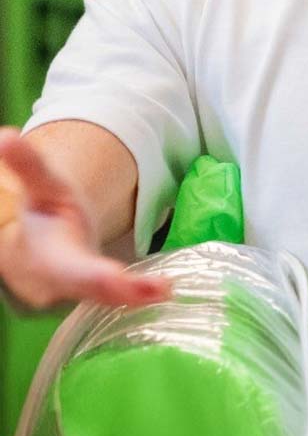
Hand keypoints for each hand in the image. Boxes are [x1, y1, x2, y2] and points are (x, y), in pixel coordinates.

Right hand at [0, 128, 169, 310]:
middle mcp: (56, 283)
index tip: (114, 278)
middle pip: (89, 288)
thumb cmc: (44, 213)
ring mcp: (75, 295)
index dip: (90, 276)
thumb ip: (28, 164)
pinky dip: (140, 297)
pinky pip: (117, 299)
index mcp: (44, 252)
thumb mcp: (41, 185)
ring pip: (106, 298)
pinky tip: (164, 291)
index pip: (66, 268)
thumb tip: (3, 136)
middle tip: (155, 289)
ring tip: (164, 289)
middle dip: (118, 290)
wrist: (36, 248)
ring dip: (136, 296)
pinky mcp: (94, 298)